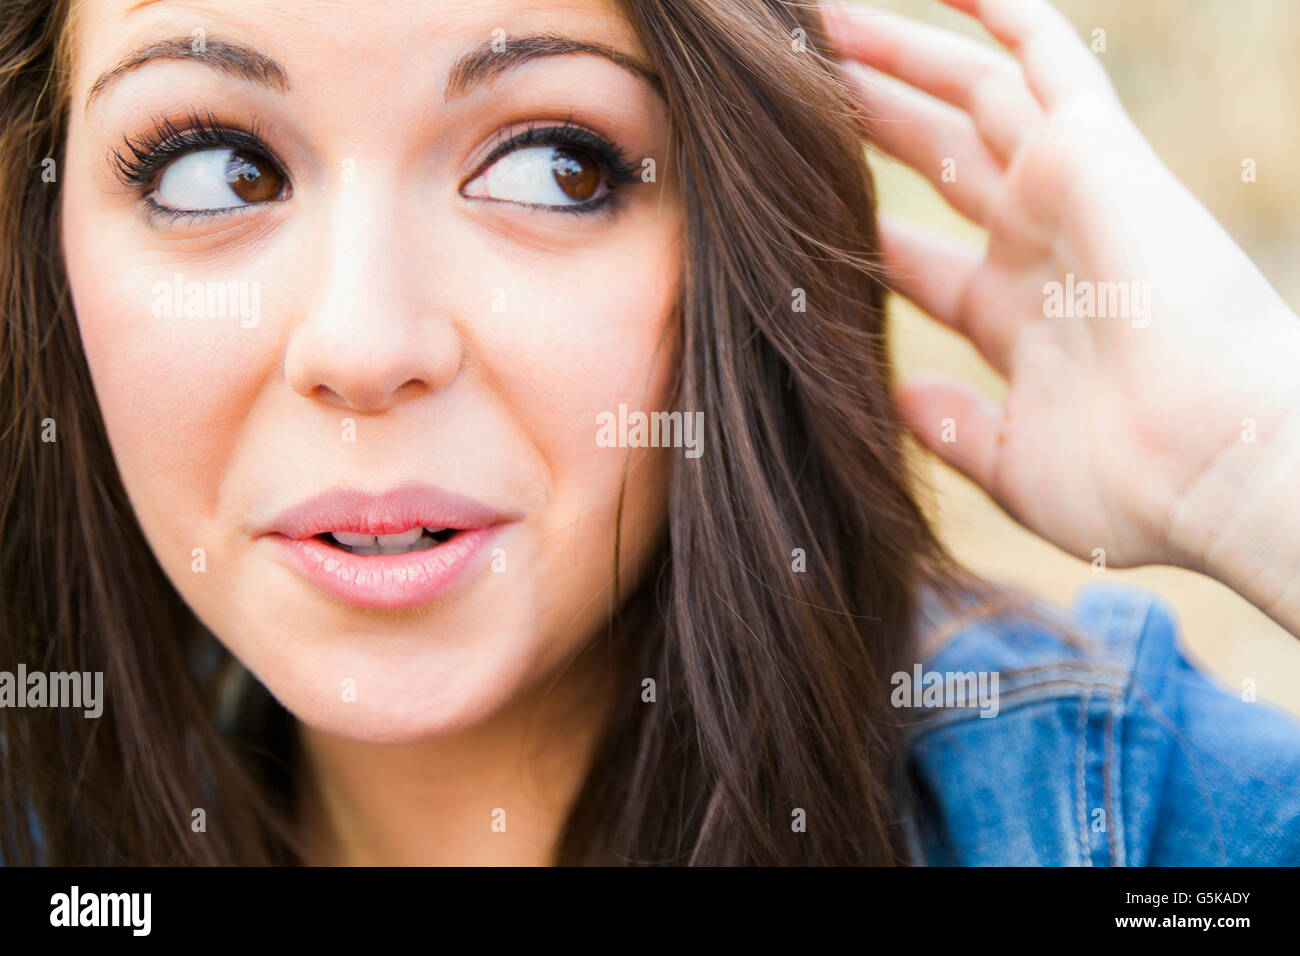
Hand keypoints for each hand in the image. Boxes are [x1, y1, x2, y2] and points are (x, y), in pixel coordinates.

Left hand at [824, 0, 1299, 632]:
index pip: (918, 259)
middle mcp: (1040, 247)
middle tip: (792, 82)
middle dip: (866, 118)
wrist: (1215, 472)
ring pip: (972, 94)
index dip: (858, 227)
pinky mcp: (1094, 153)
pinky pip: (1045, 53)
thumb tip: (901, 396)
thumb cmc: (1132, 491)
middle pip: (936, 160)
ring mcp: (1068, 194)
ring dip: (901, 53)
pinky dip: (1000, 9)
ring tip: (820, 18)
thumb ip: (953, 427)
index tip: (791, 203)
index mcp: (1018, 320)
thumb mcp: (1013, 465)